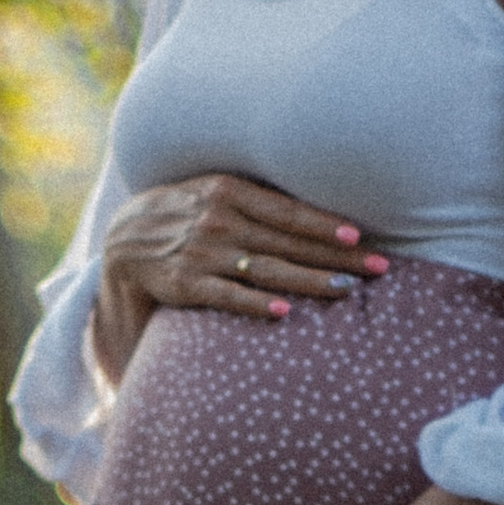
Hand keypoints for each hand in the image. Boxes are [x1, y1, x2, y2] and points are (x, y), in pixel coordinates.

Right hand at [98, 173, 385, 341]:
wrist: (124, 239)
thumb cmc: (185, 214)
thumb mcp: (215, 192)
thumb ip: (259, 200)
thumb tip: (318, 211)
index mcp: (228, 191)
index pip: (288, 211)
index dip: (325, 224)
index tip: (360, 237)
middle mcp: (218, 220)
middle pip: (288, 242)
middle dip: (337, 256)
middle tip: (379, 268)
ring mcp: (201, 253)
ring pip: (267, 269)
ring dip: (309, 280)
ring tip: (346, 290)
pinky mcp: (185, 284)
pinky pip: (228, 296)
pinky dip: (255, 305)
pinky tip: (284, 313)